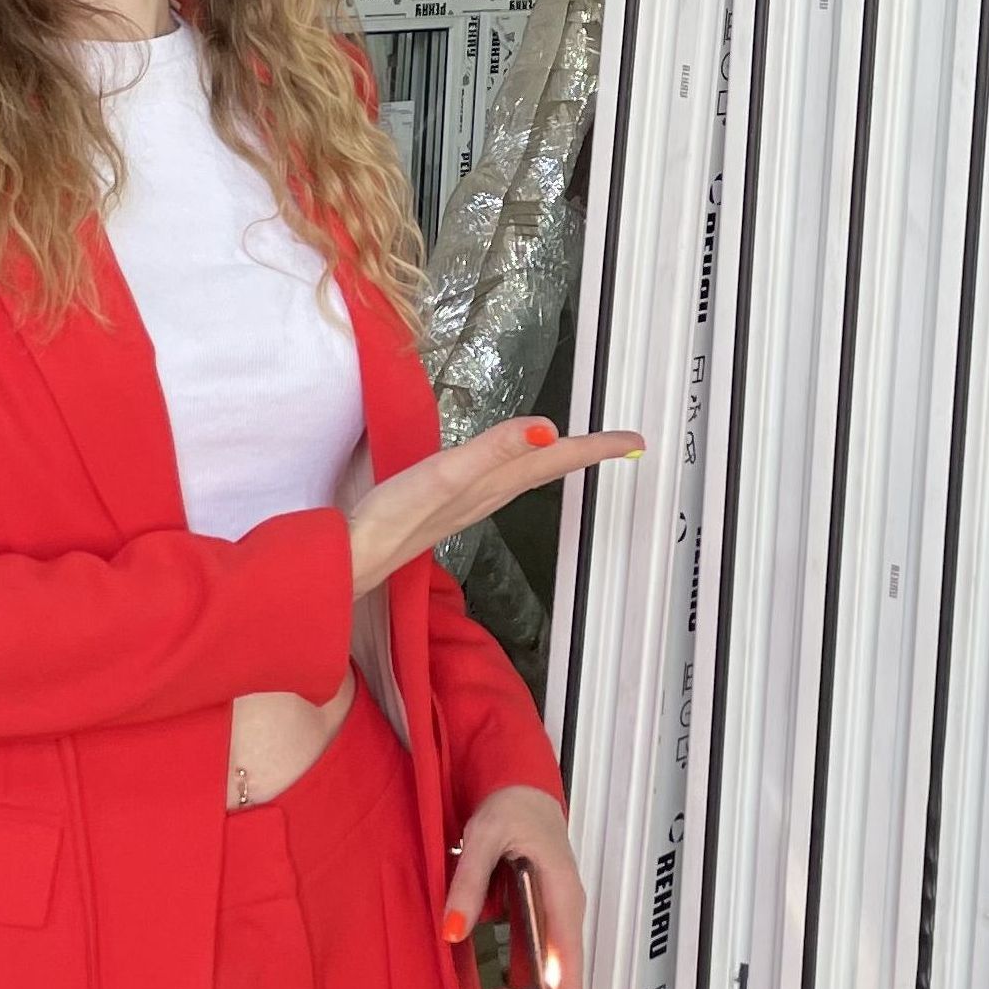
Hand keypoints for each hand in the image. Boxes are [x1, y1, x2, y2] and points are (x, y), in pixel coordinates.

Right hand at [346, 416, 642, 602]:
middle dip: (586, 451)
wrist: (355, 558)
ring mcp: (469, 500)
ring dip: (556, 459)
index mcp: (495, 483)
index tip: (633, 441)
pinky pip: (499, 480)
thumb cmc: (393, 520)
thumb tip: (548, 431)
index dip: (596, 447)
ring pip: (526, 476)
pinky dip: (517, 466)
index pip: (556, 459)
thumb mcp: (447, 476)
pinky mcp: (447, 503)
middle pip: (549, 467)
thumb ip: (495, 450)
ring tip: (578, 448)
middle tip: (621, 442)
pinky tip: (509, 467)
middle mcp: (490, 493)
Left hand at [450, 782, 583, 988]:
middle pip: (563, 976)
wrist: (523, 786)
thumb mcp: (483, 838)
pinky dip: (523, 977)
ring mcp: (556, 915)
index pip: (570, 964)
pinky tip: (500, 984)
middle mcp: (566, 912)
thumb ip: (468, 884)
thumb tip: (453, 931)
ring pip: (551, 970)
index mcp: (563, 896)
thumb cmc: (513, 805)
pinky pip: (538, 956)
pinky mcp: (542, 915)